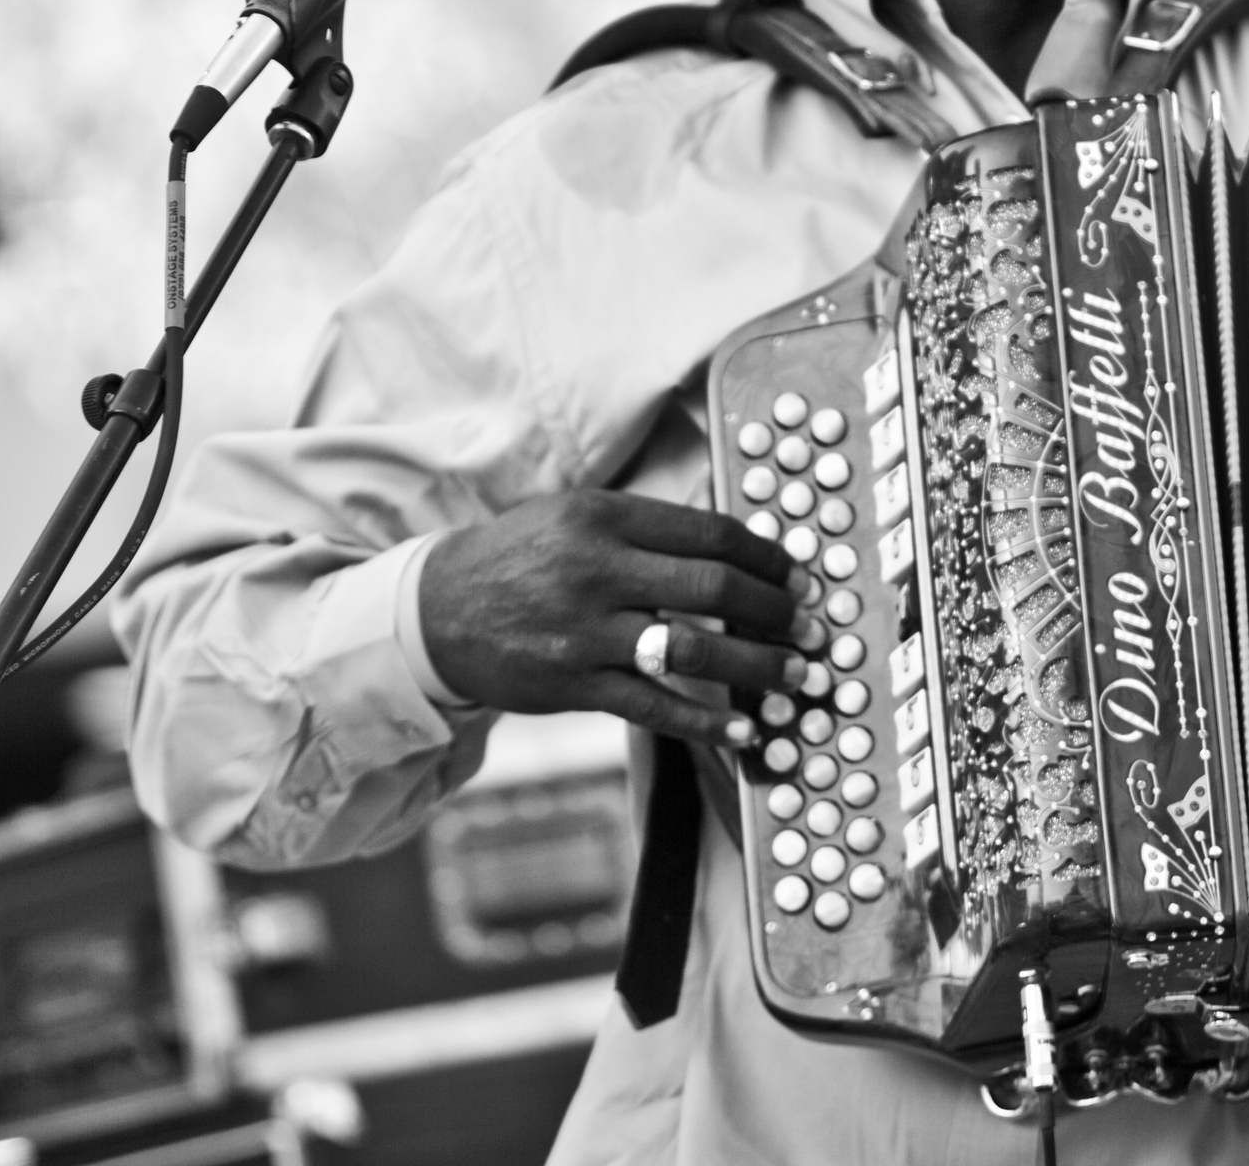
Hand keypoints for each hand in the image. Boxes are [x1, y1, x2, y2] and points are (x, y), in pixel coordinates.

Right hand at [419, 490, 816, 748]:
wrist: (436, 612)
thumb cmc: (521, 558)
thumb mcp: (577, 515)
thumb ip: (647, 527)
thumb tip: (734, 546)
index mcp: (605, 517)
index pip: (710, 533)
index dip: (767, 557)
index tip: (801, 577)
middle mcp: (598, 569)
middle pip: (712, 586)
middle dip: (775, 610)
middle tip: (812, 627)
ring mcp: (585, 631)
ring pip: (692, 648)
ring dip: (756, 666)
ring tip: (796, 676)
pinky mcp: (573, 685)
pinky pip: (653, 706)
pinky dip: (705, 723)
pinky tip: (743, 733)